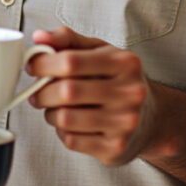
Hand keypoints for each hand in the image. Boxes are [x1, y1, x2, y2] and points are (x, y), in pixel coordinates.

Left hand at [27, 27, 171, 165]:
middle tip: (37, 92)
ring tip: (54, 108)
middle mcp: (129, 93)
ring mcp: (124, 123)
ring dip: (50, 114)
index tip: (32, 66)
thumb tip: (39, 37)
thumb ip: (69, 40)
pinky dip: (61, 131)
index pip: (71, 61)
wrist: (152, 119)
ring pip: (65, 119)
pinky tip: (70, 124)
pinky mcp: (115, 148)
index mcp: (125, 63)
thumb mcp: (100, 52)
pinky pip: (71, 140)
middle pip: (66, 91)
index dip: (43, 64)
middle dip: (42, 92)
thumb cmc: (119, 81)